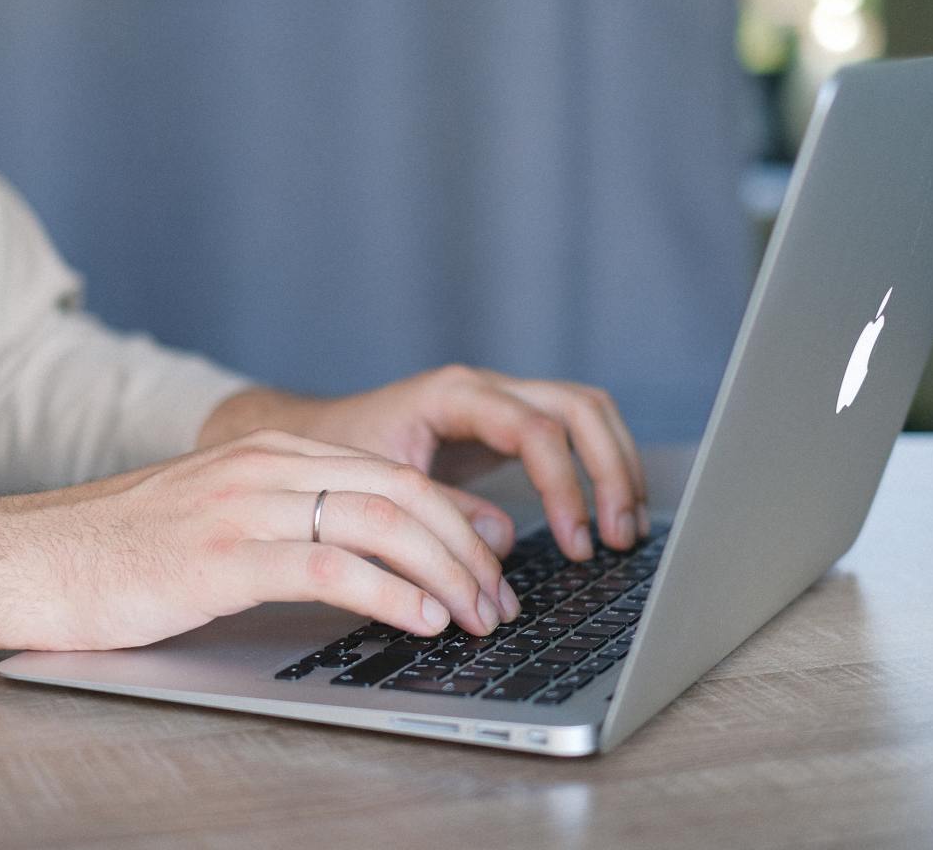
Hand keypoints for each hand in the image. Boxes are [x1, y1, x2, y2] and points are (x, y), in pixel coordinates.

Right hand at [0, 430, 518, 664]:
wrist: (31, 557)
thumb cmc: (121, 550)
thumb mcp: (216, 517)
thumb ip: (287, 523)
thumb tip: (362, 563)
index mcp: (273, 453)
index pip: (391, 475)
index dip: (454, 518)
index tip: (490, 560)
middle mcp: (267, 466)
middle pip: (401, 492)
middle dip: (465, 549)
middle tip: (498, 598)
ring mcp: (245, 506)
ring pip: (378, 522)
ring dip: (443, 573)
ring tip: (475, 615)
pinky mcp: (221, 556)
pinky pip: (329, 565)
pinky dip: (389, 592)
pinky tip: (419, 619)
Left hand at [199, 365, 647, 561]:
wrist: (308, 439)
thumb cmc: (334, 464)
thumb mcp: (377, 492)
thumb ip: (437, 516)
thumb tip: (502, 545)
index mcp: (453, 395)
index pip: (535, 429)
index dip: (565, 487)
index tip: (576, 544)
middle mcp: (484, 388)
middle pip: (580, 407)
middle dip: (609, 471)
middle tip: (618, 538)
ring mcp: (500, 400)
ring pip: (587, 412)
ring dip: (615, 467)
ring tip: (624, 531)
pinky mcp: (506, 424)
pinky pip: (572, 430)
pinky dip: (598, 468)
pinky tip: (606, 516)